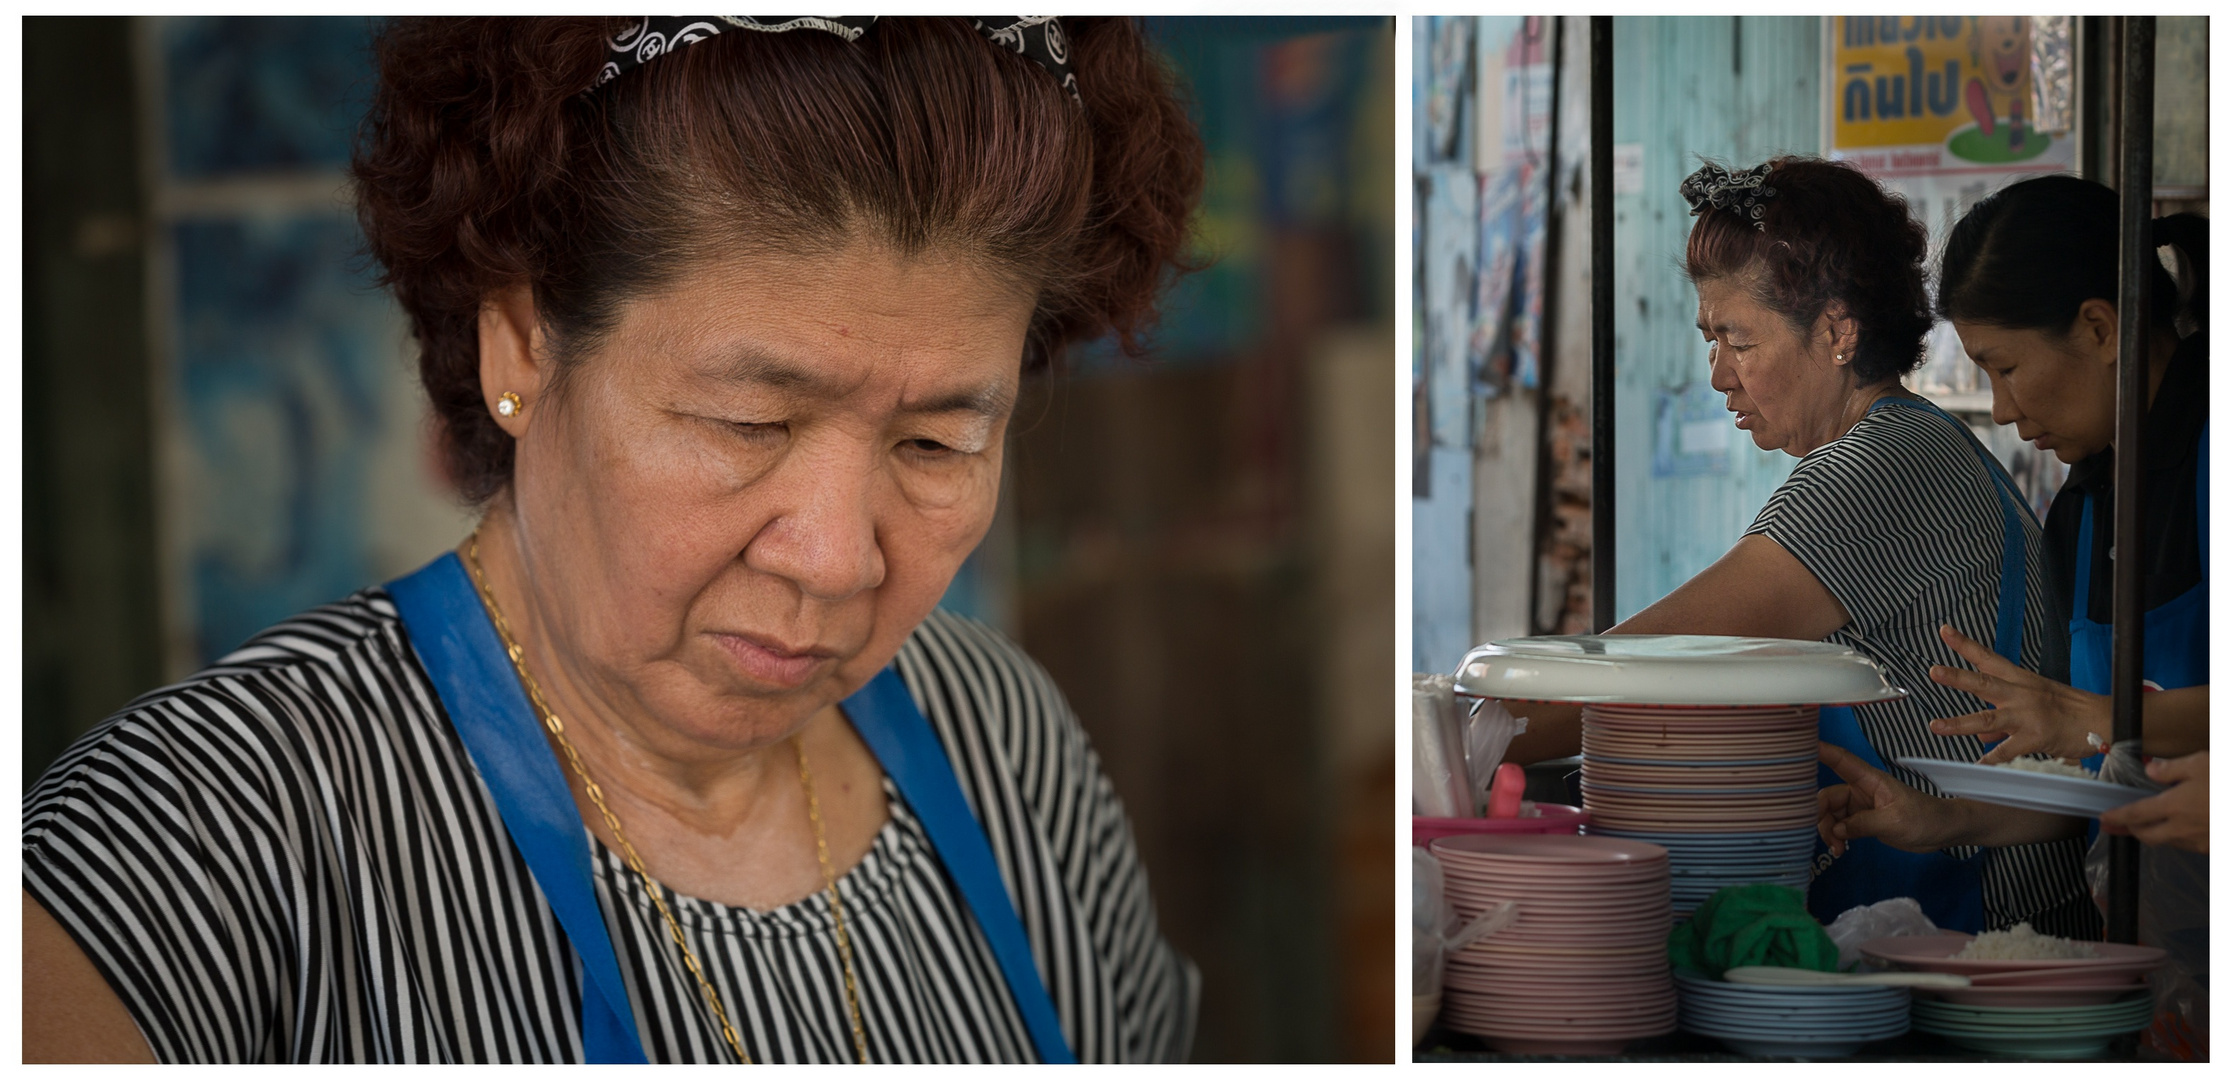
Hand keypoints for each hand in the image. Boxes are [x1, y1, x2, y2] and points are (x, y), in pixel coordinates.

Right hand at [1816, 742, 1961, 855]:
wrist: (1944, 832)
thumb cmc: (1924, 818)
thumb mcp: (1894, 822)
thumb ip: (1862, 824)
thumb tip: (1836, 829)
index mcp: (1869, 781)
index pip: (1840, 761)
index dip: (1819, 751)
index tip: (1796, 747)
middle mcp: (1860, 790)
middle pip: (1828, 797)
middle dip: (1822, 817)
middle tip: (1830, 839)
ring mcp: (1861, 806)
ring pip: (1831, 815)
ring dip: (1829, 832)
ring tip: (1838, 849)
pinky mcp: (1864, 821)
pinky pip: (1841, 826)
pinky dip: (1837, 838)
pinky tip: (1841, 850)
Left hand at [1926, 624, 2109, 763]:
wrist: (2103, 720)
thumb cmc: (2068, 710)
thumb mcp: (2033, 705)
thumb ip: (2001, 719)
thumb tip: (1978, 735)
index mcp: (2020, 680)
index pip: (1988, 658)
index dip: (1965, 645)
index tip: (1943, 630)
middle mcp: (2020, 694)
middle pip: (1984, 683)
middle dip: (1957, 677)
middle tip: (1933, 671)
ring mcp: (2027, 715)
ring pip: (1988, 718)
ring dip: (1959, 723)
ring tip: (1935, 726)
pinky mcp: (2036, 737)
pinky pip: (2008, 750)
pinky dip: (1991, 759)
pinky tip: (1976, 766)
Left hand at [2099, 752, 2208, 853]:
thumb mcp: (2200, 765)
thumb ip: (2171, 768)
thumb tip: (2149, 770)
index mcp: (2174, 806)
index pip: (2136, 814)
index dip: (2117, 817)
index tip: (2103, 818)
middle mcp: (2182, 828)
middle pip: (2148, 835)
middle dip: (2131, 830)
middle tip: (2119, 825)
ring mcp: (2199, 842)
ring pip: (2168, 842)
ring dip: (2155, 835)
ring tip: (2147, 826)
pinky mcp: (2211, 849)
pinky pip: (2187, 846)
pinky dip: (2176, 838)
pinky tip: (2180, 829)